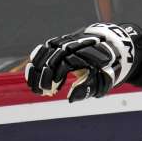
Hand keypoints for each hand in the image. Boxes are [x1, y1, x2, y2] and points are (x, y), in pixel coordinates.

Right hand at [25, 23, 141, 101]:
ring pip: (44, 53)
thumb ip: (86, 90)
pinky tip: (33, 75)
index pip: (64, 65)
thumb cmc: (104, 70)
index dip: (54, 77)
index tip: (50, 90)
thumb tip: (69, 98)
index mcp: (85, 55)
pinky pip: (42, 50)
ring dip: (36, 70)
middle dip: (43, 76)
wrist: (108, 49)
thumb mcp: (100, 83)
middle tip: (40, 92)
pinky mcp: (58, 42)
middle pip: (51, 58)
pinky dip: (36, 62)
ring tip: (34, 86)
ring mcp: (64, 42)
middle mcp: (73, 45)